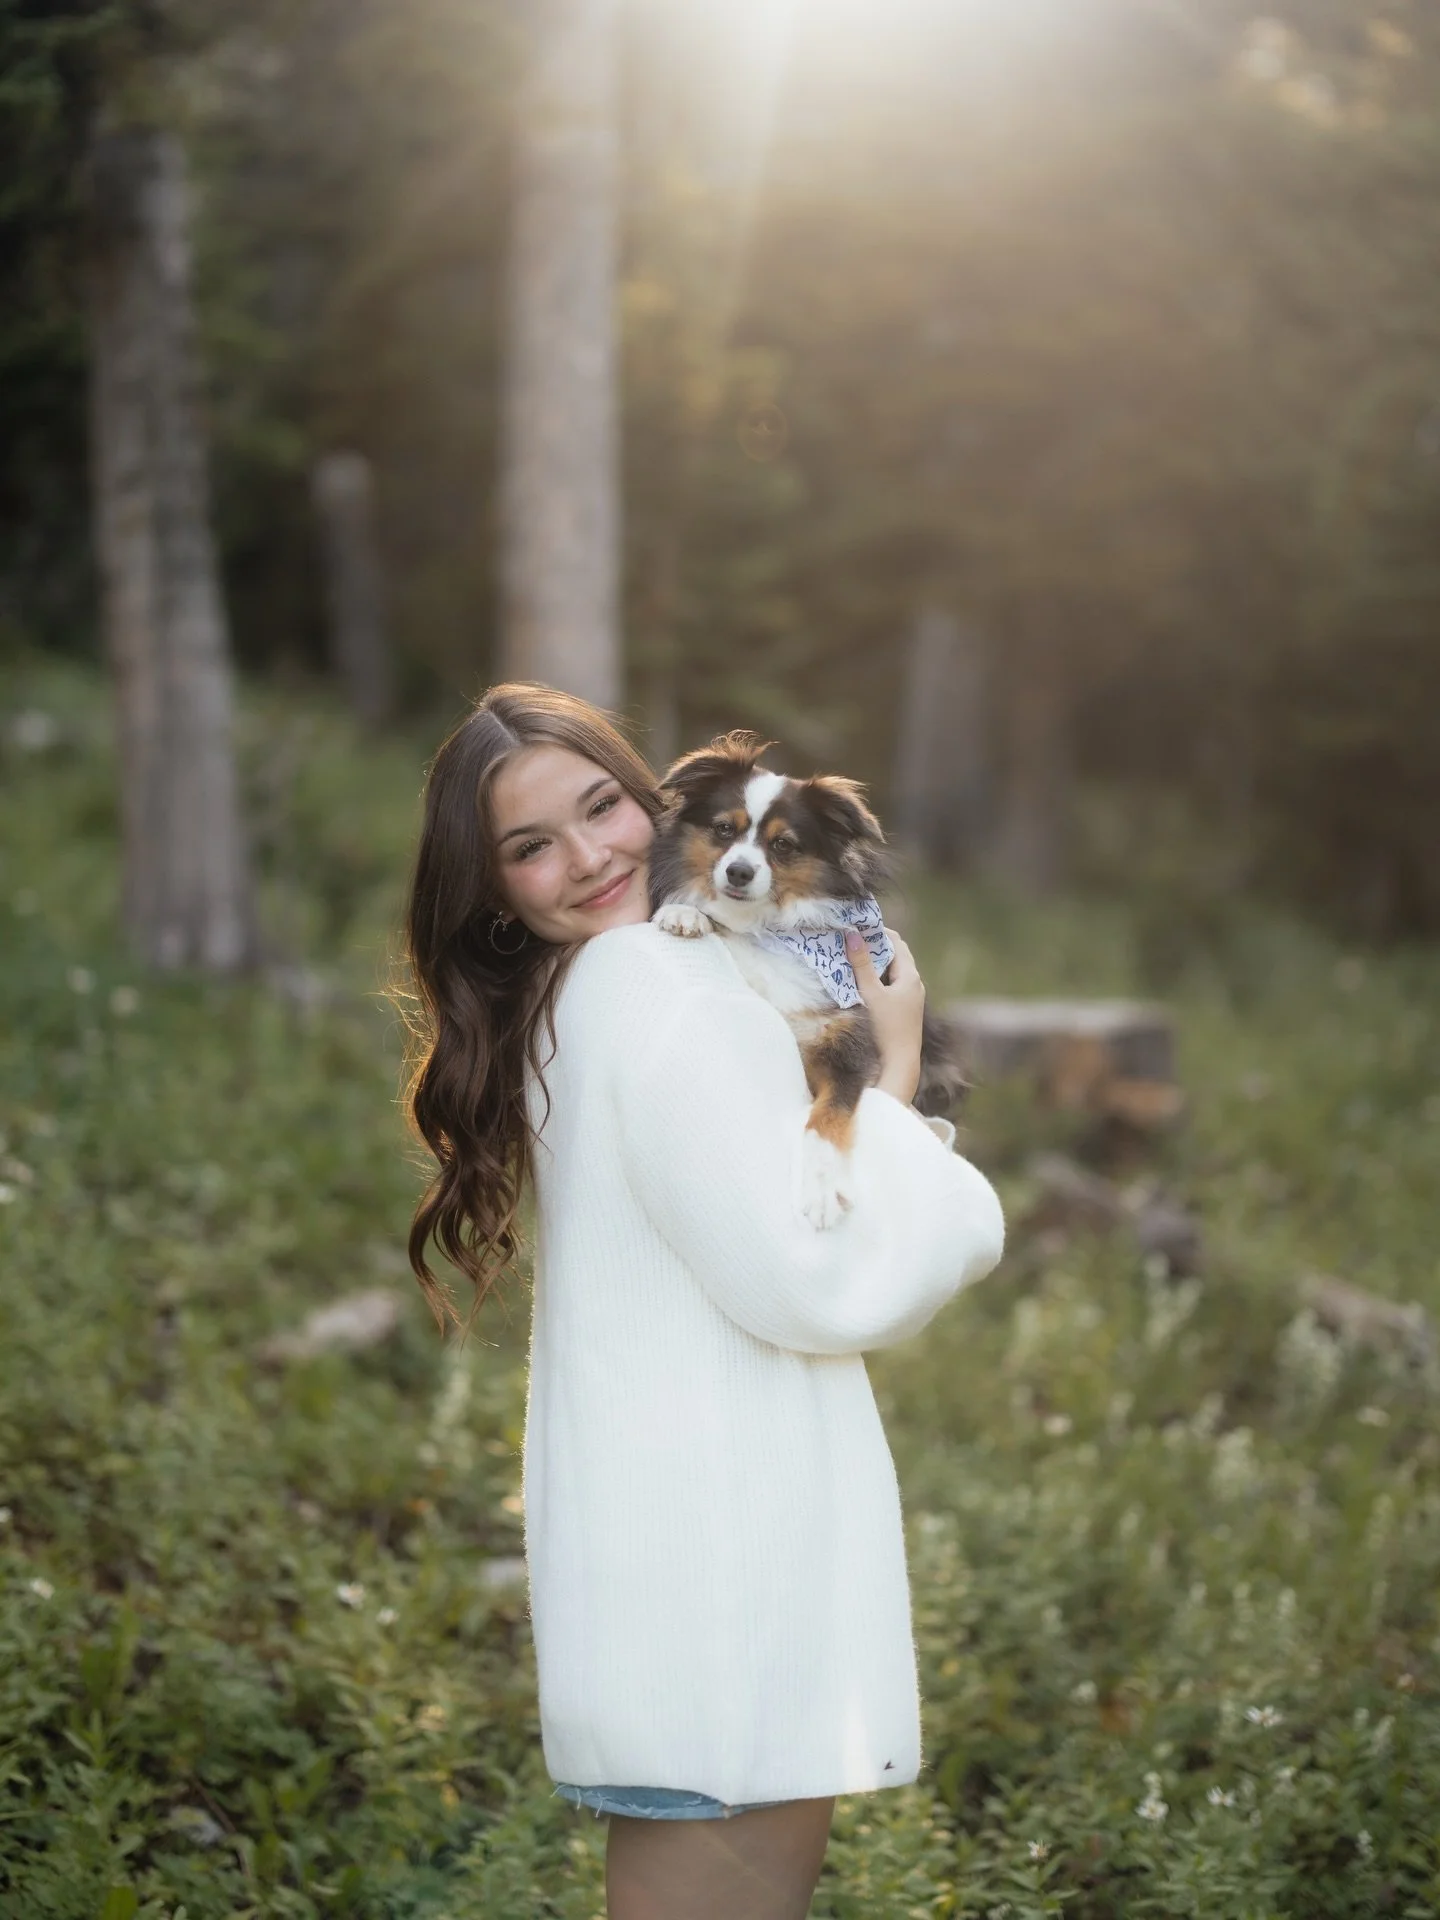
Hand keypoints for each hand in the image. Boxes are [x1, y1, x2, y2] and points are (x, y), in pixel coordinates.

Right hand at [846, 927, 923, 1105]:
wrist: (898, 1064)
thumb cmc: (885, 1028)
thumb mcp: (870, 994)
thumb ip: (861, 965)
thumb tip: (852, 935)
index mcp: (910, 976)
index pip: (895, 941)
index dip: (877, 932)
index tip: (856, 927)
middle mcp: (915, 984)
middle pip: (894, 955)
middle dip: (874, 947)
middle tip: (850, 942)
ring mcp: (911, 998)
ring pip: (891, 972)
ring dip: (874, 965)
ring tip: (851, 961)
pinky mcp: (904, 1011)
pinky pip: (891, 986)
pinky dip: (877, 980)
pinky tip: (861, 985)